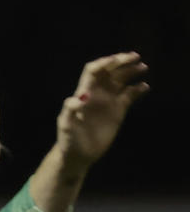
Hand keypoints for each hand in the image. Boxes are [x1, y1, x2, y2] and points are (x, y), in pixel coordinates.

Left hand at [55, 52, 148, 167]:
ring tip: (143, 67)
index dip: (105, 63)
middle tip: (135, 57)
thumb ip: (70, 111)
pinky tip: (145, 87)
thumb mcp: (66, 125)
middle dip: (121, 62)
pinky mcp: (118, 111)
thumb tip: (78, 98)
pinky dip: (137, 89)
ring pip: (121, 81)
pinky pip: (129, 96)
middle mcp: (97, 93)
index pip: (94, 71)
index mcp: (84, 93)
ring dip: (130, 72)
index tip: (118, 60)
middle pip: (109, 71)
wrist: (78, 154)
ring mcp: (108, 101)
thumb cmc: (68, 139)